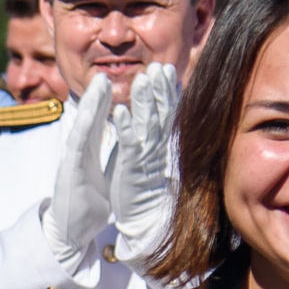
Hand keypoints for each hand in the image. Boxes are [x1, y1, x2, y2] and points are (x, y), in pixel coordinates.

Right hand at [42, 74, 116, 271]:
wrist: (70, 232)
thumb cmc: (87, 206)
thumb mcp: (99, 175)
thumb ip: (103, 156)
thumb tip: (114, 145)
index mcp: (89, 153)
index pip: (99, 121)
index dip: (107, 101)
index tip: (115, 81)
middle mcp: (79, 152)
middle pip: (91, 117)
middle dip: (98, 94)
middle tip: (105, 71)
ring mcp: (73, 160)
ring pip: (83, 125)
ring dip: (90, 103)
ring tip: (99, 82)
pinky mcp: (70, 171)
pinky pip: (78, 145)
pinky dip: (84, 127)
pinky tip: (90, 112)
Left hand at [108, 63, 177, 264]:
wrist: (142, 222)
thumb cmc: (144, 190)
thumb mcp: (150, 160)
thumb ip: (156, 139)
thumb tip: (160, 121)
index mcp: (158, 146)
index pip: (166, 113)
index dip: (166, 92)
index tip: (167, 70)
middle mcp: (155, 149)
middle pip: (161, 114)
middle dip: (160, 89)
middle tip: (161, 66)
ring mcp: (144, 159)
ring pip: (147, 124)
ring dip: (144, 101)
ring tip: (142, 78)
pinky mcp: (131, 170)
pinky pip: (129, 145)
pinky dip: (125, 127)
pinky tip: (121, 110)